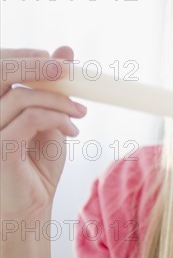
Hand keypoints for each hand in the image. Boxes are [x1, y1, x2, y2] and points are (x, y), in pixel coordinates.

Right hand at [1, 46, 86, 221]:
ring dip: (58, 101)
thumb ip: (52, 86)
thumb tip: (65, 49)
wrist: (32, 208)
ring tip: (79, 113)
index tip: (56, 60)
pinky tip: (72, 131)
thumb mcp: (49, 118)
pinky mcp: (0, 149)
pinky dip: (57, 118)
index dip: (23, 56)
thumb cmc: (37, 164)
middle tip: (67, 71)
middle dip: (35, 65)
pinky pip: (29, 119)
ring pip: (21, 97)